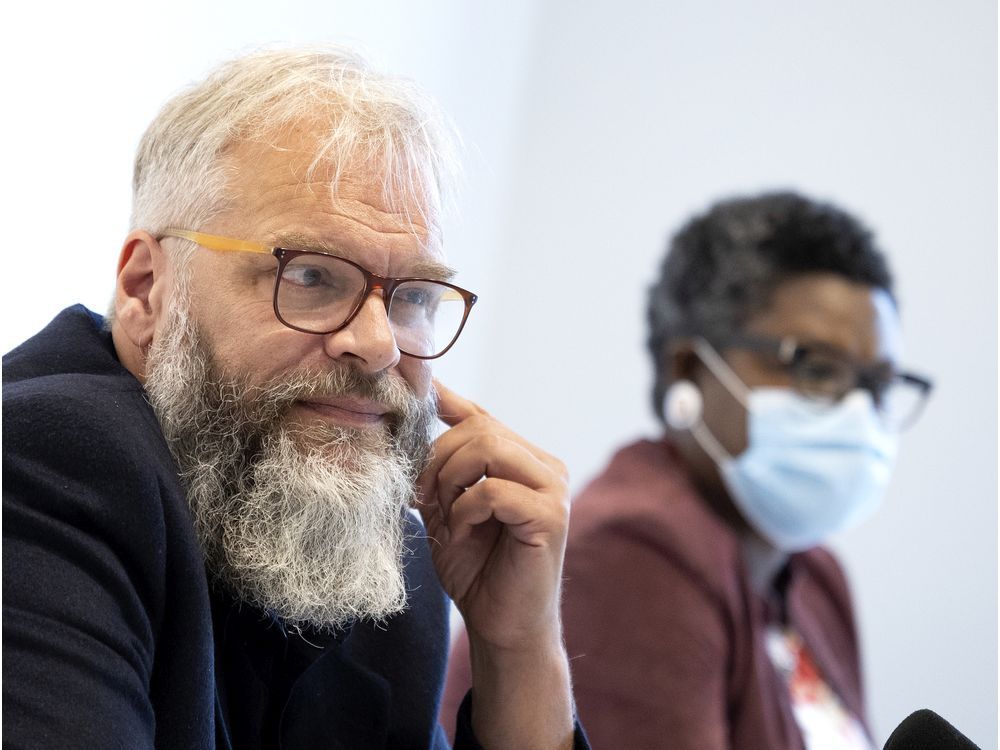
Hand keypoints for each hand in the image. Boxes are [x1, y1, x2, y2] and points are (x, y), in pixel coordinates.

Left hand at [416, 380, 570, 649]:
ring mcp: (552, 489)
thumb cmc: (476, 569)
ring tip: (444, 516)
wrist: (501, 625)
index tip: (420, 389)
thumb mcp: (447, 510)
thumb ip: (440, 471)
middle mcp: (544, 467)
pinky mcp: (550, 516)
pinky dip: (465, 510)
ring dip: (450, 481)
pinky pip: (494, 489)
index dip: (448, 401)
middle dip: (438, 459)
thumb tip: (413, 430)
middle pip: (480, 429)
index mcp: (523, 461)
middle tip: (423, 499)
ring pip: (489, 447)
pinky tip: (460, 534)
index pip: (482, 418)